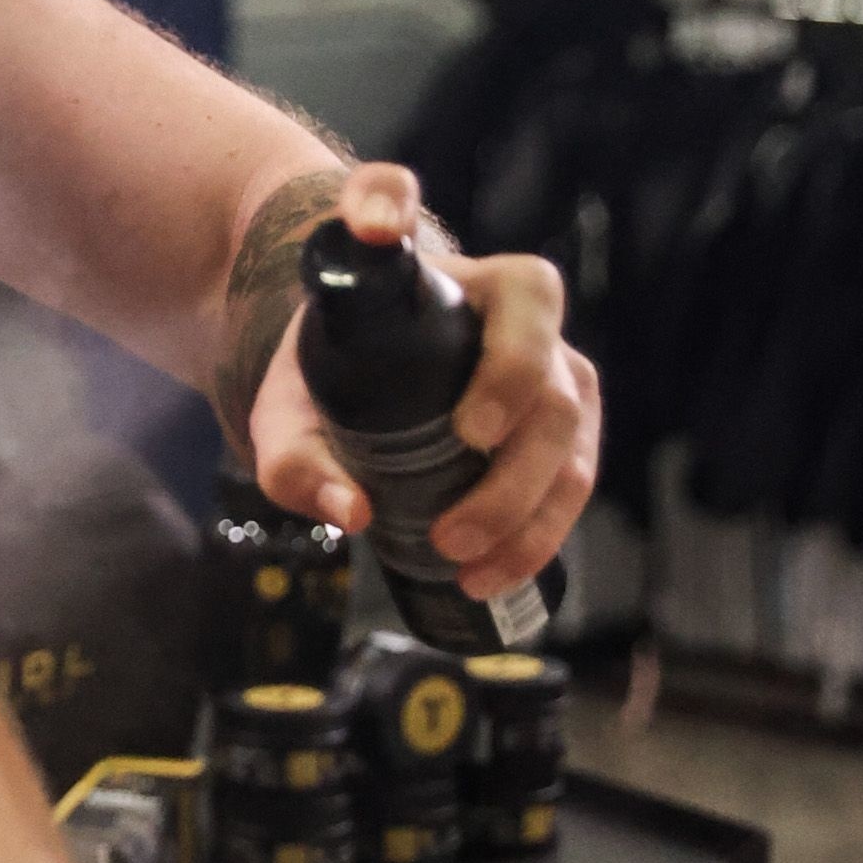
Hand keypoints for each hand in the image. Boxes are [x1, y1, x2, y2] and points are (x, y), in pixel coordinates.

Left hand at [248, 161, 601, 599]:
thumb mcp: (288, 410)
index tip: (467, 426)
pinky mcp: (565, 431)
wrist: (351, 373)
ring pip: (573, 445)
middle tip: (449, 534)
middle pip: (553, 392)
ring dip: (528, 519)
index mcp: (468, 287)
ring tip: (464, 566)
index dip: (512, 354)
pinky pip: (573, 484)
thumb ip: (297, 457)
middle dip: (511, 476)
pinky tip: (489, 575)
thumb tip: (352, 513)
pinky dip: (537, 538)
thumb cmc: (326, 374)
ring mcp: (558, 376)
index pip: (522, 292)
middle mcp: (530, 324)